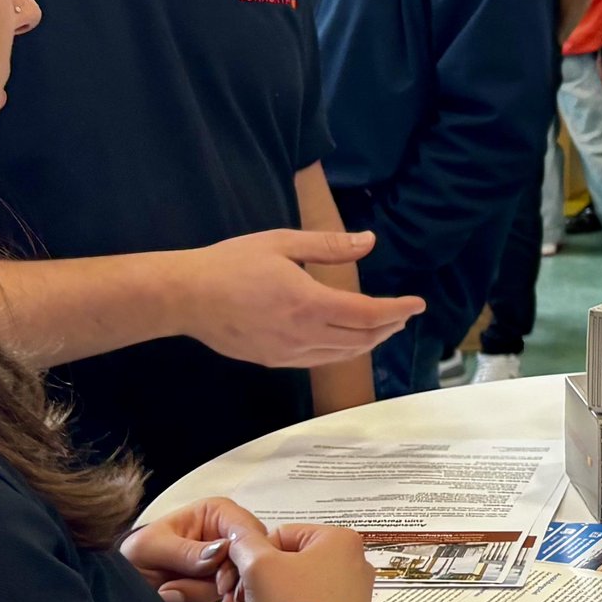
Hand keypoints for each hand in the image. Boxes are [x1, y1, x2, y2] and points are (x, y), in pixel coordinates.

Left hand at [121, 498, 252, 601]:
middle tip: (177, 598)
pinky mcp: (230, 596)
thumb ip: (186, 551)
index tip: (221, 587)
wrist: (124, 590)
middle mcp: (232, 539)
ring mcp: (233, 570)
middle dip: (215, 593)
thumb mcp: (150, 549)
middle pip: (250, 571)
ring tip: (169, 600)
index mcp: (219, 514)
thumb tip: (222, 551)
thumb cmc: (134, 558)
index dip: (240, 563)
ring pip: (241, 596)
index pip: (249, 535)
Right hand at [167, 229, 422, 367]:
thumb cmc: (230, 263)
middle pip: (362, 339)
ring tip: (384, 326)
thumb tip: (370, 240)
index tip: (417, 303)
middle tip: (404, 313)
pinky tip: (348, 339)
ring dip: (370, 342)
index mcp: (308, 304)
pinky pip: (320, 360)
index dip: (398, 310)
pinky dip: (344, 351)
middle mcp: (303, 335)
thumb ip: (330, 245)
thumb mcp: (281, 243)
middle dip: (389, 327)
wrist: (184, 297)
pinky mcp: (274, 361)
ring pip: (343, 355)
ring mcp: (288, 354)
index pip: (368, 314)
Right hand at [211, 520, 373, 601]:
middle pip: (282, 569)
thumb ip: (244, 542)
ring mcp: (349, 597)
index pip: (279, 537)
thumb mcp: (258, 564)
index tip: (230, 583)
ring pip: (287, 595)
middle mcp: (352, 565)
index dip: (249, 559)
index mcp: (339, 540)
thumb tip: (238, 532)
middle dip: (246, 592)